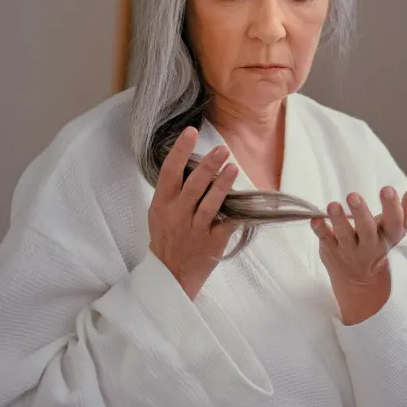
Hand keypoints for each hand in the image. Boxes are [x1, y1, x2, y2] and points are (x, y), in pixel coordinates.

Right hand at [148, 126, 239, 299]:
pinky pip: (227, 224)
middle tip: (222, 148)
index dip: (180, 151)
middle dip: (208, 165)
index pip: (169, 172)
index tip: (191, 132)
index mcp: (162, 204)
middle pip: (193, 186)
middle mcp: (177, 216)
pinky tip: (247, 201)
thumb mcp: (159, 211)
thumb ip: (171, 190)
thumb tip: (189, 159)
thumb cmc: (166, 236)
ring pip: (210, 204)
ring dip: (222, 185)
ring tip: (233, 167)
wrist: (171, 274)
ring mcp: (195, 230)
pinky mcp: (212, 243)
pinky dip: (237, 212)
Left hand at [310, 184, 406, 323]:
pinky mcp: (331, 251)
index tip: (388, 189)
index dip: (392, 207)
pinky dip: (320, 230)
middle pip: (367, 231)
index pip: (394, 224)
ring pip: (344, 236)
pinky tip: (315, 219)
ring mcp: (349, 250)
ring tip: (333, 205)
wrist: (359, 280)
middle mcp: (369, 246)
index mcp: (388, 238)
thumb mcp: (394, 229)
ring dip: (338, 220)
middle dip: (361, 213)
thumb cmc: (377, 243)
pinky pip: (325, 240)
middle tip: (353, 195)